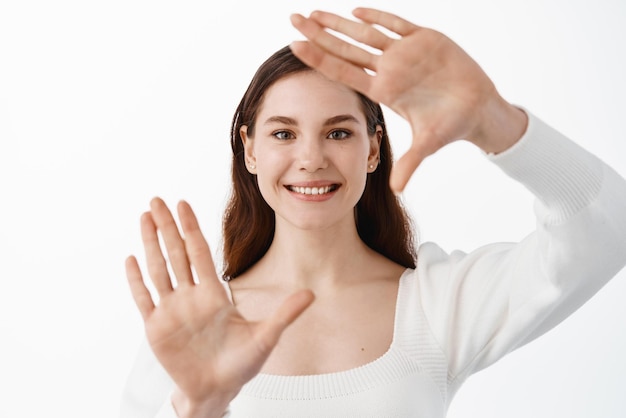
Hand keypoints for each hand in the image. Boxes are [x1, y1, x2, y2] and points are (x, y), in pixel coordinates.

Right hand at [125, 198, 313, 415]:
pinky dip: (136, 280)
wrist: (217, 390)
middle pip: (176, 253)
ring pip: (159, 269)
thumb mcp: (266, 337)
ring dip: (150, 243)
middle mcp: (191, 296)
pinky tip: (131, 259)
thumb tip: (312, 293)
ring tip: (144, 218)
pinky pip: (144, 299)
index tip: (183, 204)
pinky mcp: (157, 328)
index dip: (191, 228)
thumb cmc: (241, 365)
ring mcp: (172, 310)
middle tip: (157, 200)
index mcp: (214, 294)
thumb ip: (285, 314)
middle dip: (166, 227)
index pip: (199, 253)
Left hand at [290, 8, 526, 191]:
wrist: (478, 109)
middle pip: (346, 49)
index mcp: (384, 90)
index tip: (294, 47)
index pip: (343, 72)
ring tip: (314, 12)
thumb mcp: (427, 144)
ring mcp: (405, 53)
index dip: (319, 59)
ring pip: (366, 33)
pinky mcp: (425, 39)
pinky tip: (357, 11)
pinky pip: (398, 25)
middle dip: (319, 34)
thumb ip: (410, 163)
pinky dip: (379, 17)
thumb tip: (396, 190)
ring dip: (340, 23)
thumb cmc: (451, 125)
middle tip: (293, 19)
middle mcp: (389, 70)